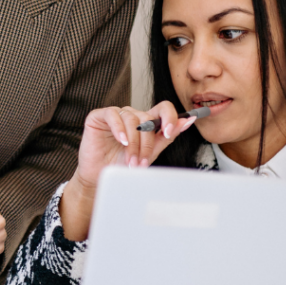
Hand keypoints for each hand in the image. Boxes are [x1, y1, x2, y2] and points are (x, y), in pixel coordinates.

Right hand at [60, 102, 197, 240]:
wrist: (100, 175)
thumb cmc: (121, 164)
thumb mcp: (148, 153)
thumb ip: (165, 137)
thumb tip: (186, 121)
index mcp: (145, 122)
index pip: (163, 109)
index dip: (169, 116)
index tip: (169, 132)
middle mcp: (132, 116)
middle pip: (147, 118)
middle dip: (146, 143)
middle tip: (141, 161)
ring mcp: (116, 114)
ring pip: (132, 120)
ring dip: (133, 143)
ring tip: (130, 160)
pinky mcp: (99, 116)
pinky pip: (113, 114)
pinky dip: (119, 129)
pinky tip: (121, 141)